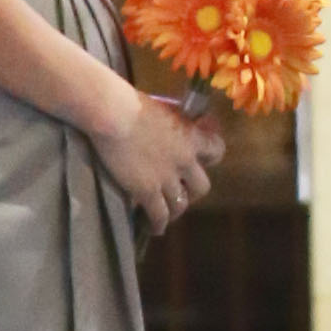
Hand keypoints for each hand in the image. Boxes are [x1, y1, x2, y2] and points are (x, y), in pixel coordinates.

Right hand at [96, 83, 218, 243]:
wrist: (113, 114)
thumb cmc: (132, 102)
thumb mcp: (164, 108)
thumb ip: (173, 121)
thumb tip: (172, 120)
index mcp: (192, 137)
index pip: (216, 152)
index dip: (211, 157)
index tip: (203, 159)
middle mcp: (185, 161)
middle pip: (202, 187)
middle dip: (193, 192)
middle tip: (182, 192)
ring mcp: (167, 178)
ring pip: (181, 205)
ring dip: (175, 211)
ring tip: (167, 215)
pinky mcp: (146, 190)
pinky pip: (159, 215)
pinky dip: (158, 224)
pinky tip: (154, 228)